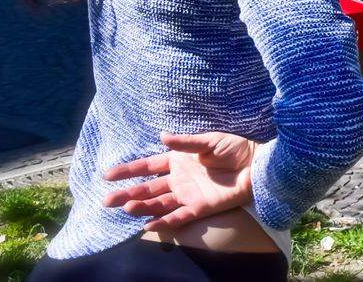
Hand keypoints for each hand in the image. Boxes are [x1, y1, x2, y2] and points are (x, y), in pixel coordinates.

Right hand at [101, 131, 256, 229]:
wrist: (256, 164)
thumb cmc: (234, 148)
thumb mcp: (209, 141)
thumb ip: (186, 142)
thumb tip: (162, 136)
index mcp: (178, 161)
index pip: (148, 166)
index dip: (129, 171)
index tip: (108, 175)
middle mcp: (179, 180)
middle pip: (148, 188)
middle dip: (127, 193)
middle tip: (106, 200)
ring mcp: (187, 195)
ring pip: (158, 204)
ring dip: (142, 206)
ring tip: (125, 207)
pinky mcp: (199, 208)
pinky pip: (178, 217)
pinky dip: (163, 222)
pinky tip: (148, 225)